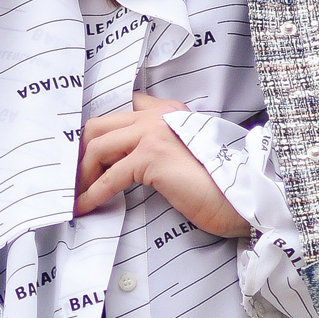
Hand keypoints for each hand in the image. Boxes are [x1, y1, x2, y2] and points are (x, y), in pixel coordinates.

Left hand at [74, 92, 249, 236]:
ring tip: (76, 196)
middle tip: (73, 180)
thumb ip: (165, 146)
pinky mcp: (152, 157)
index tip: (82, 157)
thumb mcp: (189, 155)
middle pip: (99, 125)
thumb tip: (129, 163)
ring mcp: (154, 132)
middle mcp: (159, 114)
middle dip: (79, 154)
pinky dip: (93, 194)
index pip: (122, 110)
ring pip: (97, 146)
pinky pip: (110, 177)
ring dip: (82, 175)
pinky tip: (86, 207)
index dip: (97, 134)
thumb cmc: (221, 184)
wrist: (245, 196)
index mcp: (169, 111)